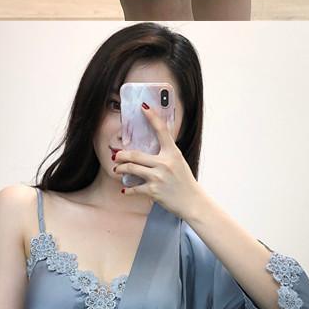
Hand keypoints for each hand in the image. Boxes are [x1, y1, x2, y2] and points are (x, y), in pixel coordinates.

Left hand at [112, 104, 197, 220]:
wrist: (192, 202)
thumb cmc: (184, 181)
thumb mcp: (178, 161)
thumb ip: (166, 153)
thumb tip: (152, 145)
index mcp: (172, 152)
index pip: (161, 130)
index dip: (152, 116)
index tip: (144, 107)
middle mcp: (165, 163)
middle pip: (135, 155)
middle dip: (122, 155)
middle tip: (116, 155)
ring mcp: (158, 177)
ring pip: (131, 169)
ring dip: (121, 169)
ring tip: (117, 169)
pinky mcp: (153, 191)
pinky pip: (134, 188)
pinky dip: (127, 189)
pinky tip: (124, 189)